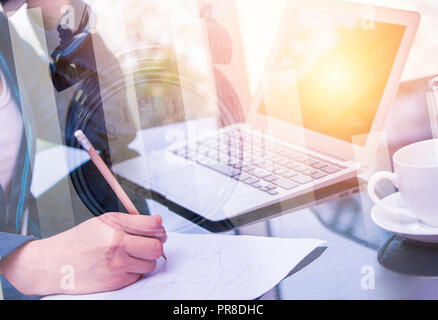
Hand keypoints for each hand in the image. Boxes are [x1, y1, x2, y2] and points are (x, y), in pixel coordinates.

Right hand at [0, 212, 166, 295]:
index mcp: (114, 224)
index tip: (158, 230)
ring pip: (150, 264)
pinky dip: (134, 271)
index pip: (152, 225)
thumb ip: (131, 221)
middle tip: (149, 244)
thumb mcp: (103, 222)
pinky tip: (121, 265)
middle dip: (156, 245)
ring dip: (145, 260)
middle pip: (156, 247)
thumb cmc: (78, 242)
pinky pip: (138, 276)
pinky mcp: (116, 281)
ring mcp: (117, 264)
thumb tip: (157, 222)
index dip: (159, 228)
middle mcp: (117, 243)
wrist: (53, 263)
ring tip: (132, 255)